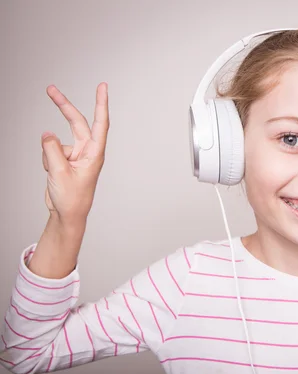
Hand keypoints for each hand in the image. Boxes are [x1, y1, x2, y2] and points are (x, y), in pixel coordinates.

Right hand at [41, 83, 108, 223]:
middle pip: (76, 122)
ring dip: (49, 155)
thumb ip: (52, 150)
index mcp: (95, 153)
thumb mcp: (59, 173)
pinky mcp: (65, 158)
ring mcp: (76, 154)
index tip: (102, 87)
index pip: (100, 123)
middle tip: (50, 89)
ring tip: (56, 174)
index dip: (101, 104)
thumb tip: (47, 133)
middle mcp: (88, 151)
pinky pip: (49, 151)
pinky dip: (46, 161)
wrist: (66, 214)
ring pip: (56, 141)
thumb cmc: (72, 198)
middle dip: (63, 106)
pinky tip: (53, 175)